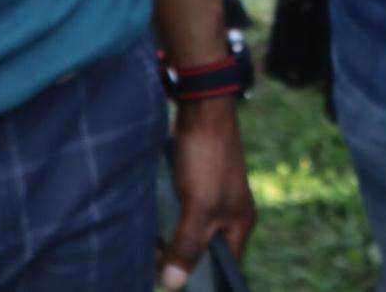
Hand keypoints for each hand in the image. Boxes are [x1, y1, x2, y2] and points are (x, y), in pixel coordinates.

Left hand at [160, 98, 256, 289]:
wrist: (201, 109)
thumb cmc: (206, 157)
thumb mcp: (198, 207)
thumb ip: (187, 245)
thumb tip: (173, 283)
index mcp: (239, 222)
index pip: (225, 265)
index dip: (200, 279)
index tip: (171, 283)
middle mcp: (229, 212)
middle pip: (204, 249)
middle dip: (179, 259)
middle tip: (151, 265)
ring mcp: (213, 196)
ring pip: (190, 231)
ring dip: (170, 240)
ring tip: (146, 247)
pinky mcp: (196, 183)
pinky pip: (181, 213)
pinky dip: (165, 222)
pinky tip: (147, 224)